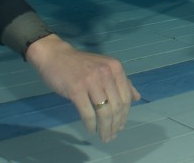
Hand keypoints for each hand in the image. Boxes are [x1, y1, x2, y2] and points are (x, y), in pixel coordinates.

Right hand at [25, 34, 140, 141]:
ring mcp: (91, 81)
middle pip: (116, 107)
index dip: (124, 115)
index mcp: (115, 68)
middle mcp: (106, 73)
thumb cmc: (80, 64)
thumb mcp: (105, 67)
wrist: (56, 56)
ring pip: (104, 112)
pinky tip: (92, 130)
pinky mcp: (76, 89)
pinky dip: (91, 125)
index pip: (125, 97)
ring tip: (104, 136)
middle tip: (112, 135)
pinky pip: (88, 113)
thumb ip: (122, 81)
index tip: (121, 126)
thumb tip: (137, 97)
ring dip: (105, 128)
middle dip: (116, 125)